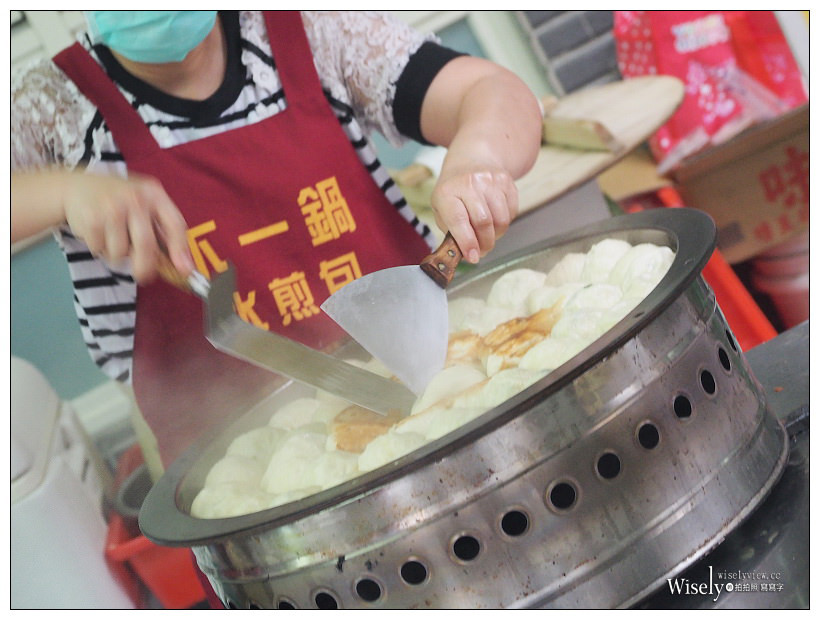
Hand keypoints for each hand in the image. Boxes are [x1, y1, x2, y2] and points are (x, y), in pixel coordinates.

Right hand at [62, 172, 192, 282]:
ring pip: (121, 252)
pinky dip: (100, 249)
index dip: (181, 250)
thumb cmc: (118, 200)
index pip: (174, 224)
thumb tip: (182, 264)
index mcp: (154, 194)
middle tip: (143, 275)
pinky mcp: (92, 219)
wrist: (75, 186)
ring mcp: (112, 208)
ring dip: (117, 254)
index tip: (185, 271)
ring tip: (112, 237)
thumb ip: (162, 229)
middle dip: (145, 267)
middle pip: (146, 245)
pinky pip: (101, 250)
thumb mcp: (143, 204)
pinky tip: (99, 233)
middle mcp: (135, 198)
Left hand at [430, 164, 518, 263]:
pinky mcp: (506, 181)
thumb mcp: (441, 209)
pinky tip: (495, 220)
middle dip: (484, 243)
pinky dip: (504, 223)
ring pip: (501, 219)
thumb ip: (451, 231)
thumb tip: (467, 254)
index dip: (467, 243)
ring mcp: (490, 180)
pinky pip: (511, 212)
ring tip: (488, 236)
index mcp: (447, 192)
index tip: (473, 257)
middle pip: (483, 222)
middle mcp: (469, 183)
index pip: (459, 221)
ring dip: (496, 235)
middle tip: (481, 251)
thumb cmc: (453, 191)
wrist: (470, 161)